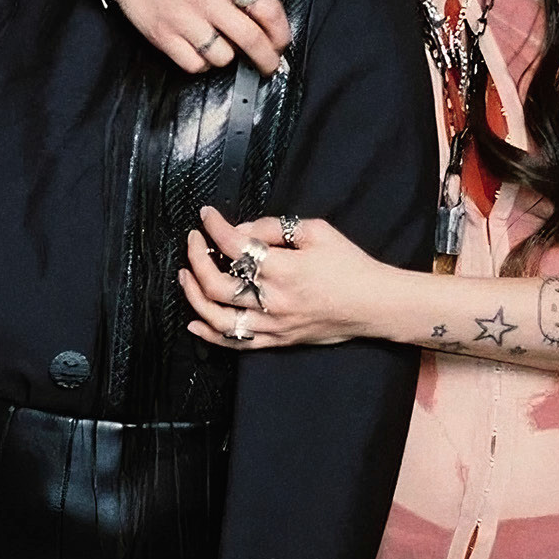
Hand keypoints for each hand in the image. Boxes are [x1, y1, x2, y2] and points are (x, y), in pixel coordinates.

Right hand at [114, 0, 290, 75]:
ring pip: (223, 57)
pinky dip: (201, 64)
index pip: (267, 8)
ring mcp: (184, 20)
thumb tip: (267, 25)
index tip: (282, 42)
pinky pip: (195, 65)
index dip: (281, 31)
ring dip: (227, 58)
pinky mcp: (164, 36)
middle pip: (250, 38)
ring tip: (221, 48)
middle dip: (266, 59)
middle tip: (269, 65)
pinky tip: (199, 52)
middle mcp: (207, 0)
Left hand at [179, 206, 386, 347]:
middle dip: (196, 260)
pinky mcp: (277, 340)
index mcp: (283, 268)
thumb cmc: (350, 265)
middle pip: (216, 284)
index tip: (206, 216)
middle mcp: (273, 299)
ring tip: (185, 277)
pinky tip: (195, 321)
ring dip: (194, 296)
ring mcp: (273, 324)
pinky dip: (210, 333)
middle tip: (193, 242)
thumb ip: (275, 228)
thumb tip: (244, 229)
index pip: (234, 245)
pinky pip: (236, 343)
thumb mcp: (317, 232)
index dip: (214, 227)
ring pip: (218, 318)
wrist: (374, 305)